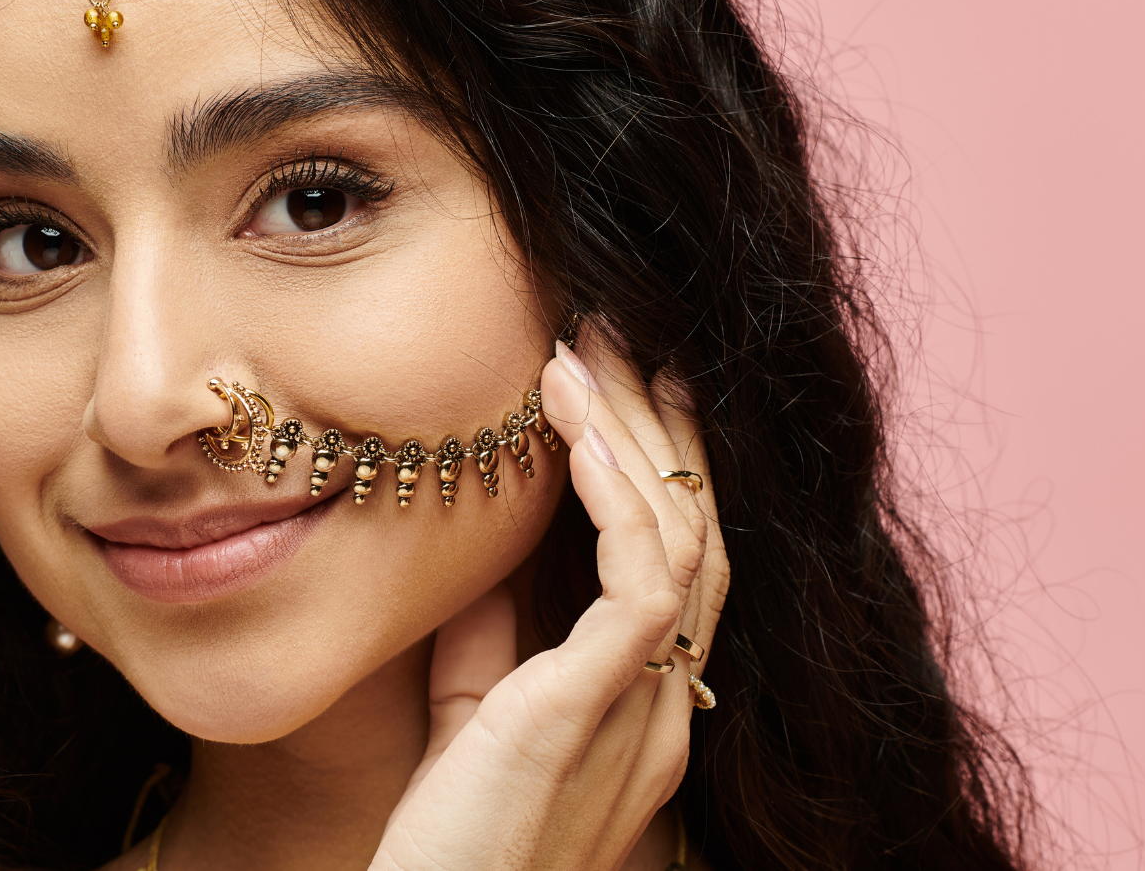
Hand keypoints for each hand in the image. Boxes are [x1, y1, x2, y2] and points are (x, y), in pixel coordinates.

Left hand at [370, 335, 730, 870]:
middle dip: (659, 420)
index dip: (665, 457)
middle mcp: (667, 708)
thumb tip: (491, 531)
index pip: (685, 558)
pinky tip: (577, 434)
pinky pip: (643, 585)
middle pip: (701, 531)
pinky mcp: (592, 716)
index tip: (624, 370)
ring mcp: (644, 715)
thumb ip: (499, 633)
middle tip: (611, 325)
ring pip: (683, 540)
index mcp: (649, 707)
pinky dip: (616, 498)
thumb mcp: (474, 713)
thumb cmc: (443, 840)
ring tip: (578, 352)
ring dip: (633, 436)